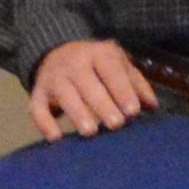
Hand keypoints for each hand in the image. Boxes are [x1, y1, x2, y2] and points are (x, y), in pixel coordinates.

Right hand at [28, 36, 156, 138]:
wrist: (56, 50)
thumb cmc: (97, 64)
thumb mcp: (118, 64)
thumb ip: (136, 83)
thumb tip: (152, 106)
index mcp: (98, 53)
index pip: (111, 70)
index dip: (122, 90)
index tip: (133, 111)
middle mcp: (74, 63)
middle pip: (88, 84)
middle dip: (103, 104)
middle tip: (117, 124)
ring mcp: (53, 78)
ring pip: (64, 95)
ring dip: (77, 113)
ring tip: (91, 132)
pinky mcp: (37, 92)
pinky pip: (37, 108)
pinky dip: (44, 123)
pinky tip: (56, 138)